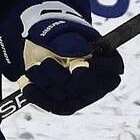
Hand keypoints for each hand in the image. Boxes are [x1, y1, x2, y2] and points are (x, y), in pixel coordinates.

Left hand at [0, 18, 123, 115]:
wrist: (49, 46)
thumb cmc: (63, 36)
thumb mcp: (67, 33)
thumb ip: (72, 42)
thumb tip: (78, 53)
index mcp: (109, 62)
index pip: (114, 68)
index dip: (100, 68)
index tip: (80, 61)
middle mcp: (100, 84)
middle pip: (82, 87)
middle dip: (60, 76)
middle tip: (46, 62)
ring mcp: (83, 98)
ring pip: (65, 97)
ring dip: (45, 82)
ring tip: (33, 68)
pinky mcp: (66, 106)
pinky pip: (53, 106)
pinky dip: (37, 95)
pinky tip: (26, 84)